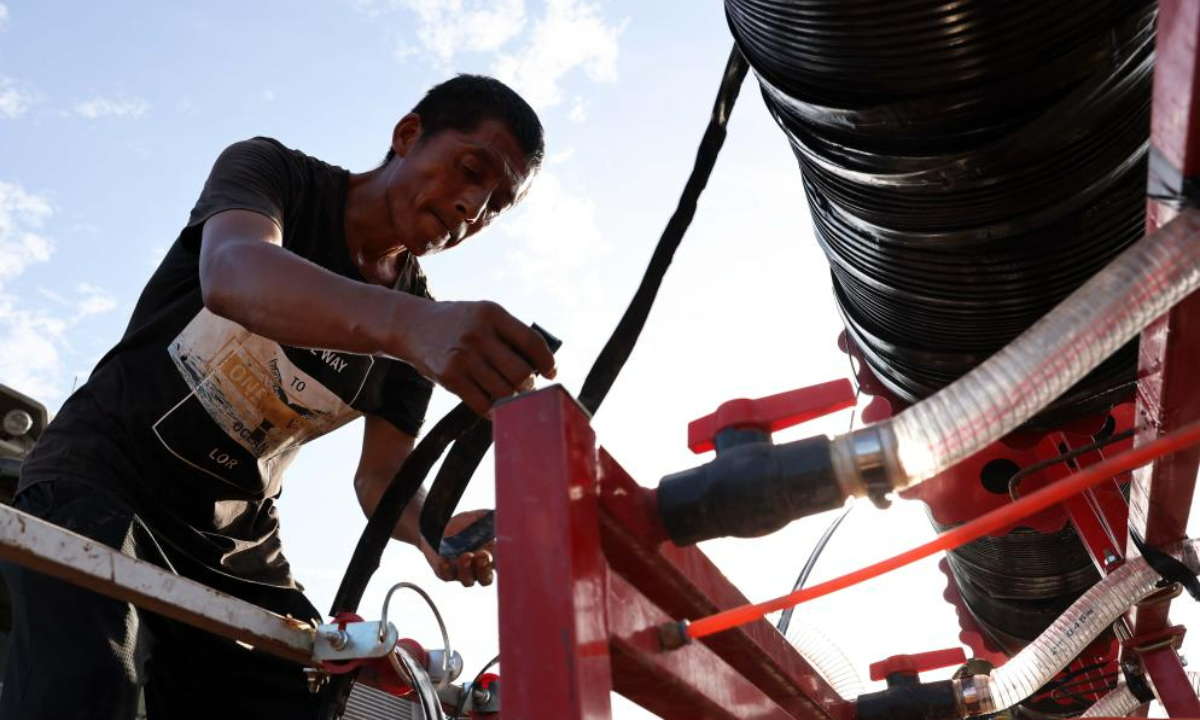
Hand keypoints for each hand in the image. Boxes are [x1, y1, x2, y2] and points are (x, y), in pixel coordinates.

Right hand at [393, 298, 555, 415]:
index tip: (551, 373)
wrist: (412, 326)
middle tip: (528, 387)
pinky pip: (483, 405)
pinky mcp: (450, 378)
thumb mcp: (483, 315)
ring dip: (512, 399)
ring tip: (510, 395)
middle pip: (521, 372)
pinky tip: (495, 406)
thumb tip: (542, 365)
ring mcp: (462, 357)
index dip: (547, 362)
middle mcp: (477, 334)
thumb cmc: (457, 324)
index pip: (531, 342)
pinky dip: (494, 410)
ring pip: (504, 391)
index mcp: (492, 314)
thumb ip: (510, 334)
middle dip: (529, 385)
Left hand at [421, 509, 495, 586]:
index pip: (501, 565)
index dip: (502, 562)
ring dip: (467, 569)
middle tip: (483, 556)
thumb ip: (493, 518)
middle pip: (486, 579)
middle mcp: (478, 569)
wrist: (442, 526)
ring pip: (468, 581)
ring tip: (466, 555)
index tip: (502, 552)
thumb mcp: (481, 518)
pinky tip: (445, 562)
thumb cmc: (467, 522)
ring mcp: (462, 572)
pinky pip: (446, 576)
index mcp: (492, 556)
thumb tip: (503, 515)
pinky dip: (446, 570)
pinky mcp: (445, 572)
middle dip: (485, 569)